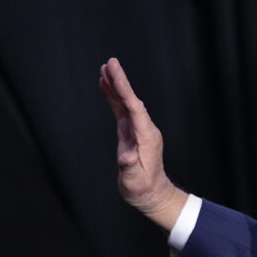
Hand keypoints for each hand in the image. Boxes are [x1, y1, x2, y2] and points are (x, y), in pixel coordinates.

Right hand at [100, 58, 186, 230]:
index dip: (124, 89)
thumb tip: (125, 156)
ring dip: (116, 86)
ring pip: (126, 103)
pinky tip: (106, 86)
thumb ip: (130, 167)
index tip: (114, 72)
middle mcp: (144, 129)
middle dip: (120, 81)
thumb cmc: (142, 188)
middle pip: (131, 100)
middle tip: (110, 62)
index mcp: (146, 136)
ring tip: (105, 69)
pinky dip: (114, 97)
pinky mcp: (131, 132)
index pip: (134, 107)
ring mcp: (138, 129)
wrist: (150, 194)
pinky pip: (122, 110)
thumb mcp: (134, 180)